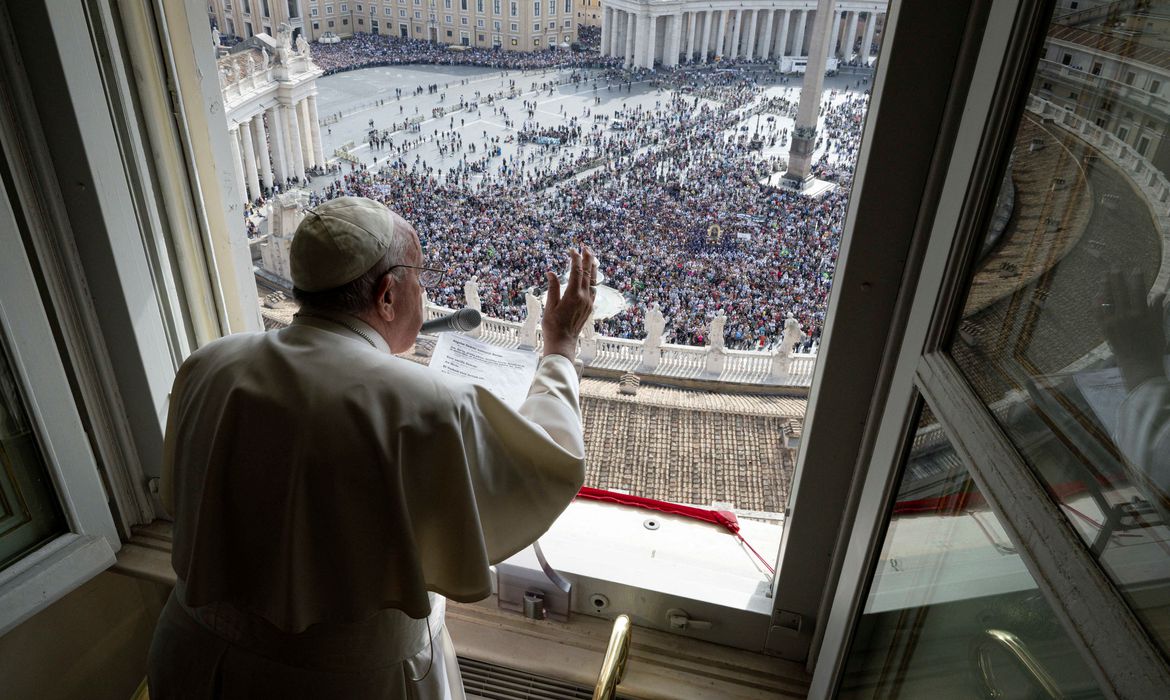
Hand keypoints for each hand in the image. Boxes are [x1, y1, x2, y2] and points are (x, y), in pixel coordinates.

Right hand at [542, 247, 596, 358]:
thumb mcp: (549, 306)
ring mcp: (588, 303)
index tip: (572, 250)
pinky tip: (591, 277)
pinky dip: (593, 280)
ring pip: (593, 281)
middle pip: (588, 273)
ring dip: (592, 268)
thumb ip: (553, 288)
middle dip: (587, 259)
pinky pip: (594, 290)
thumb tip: (551, 273)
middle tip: (586, 248)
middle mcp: (584, 297)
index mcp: (573, 295)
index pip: (576, 271)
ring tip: (591, 258)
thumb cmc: (553, 326)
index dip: (575, 259)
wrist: (563, 342)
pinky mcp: (589, 308)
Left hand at [1096, 270, 1165, 390]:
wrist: (1139, 366)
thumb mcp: (1158, 327)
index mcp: (1142, 314)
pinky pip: (1098, 313)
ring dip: (1106, 286)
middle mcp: (1127, 316)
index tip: (1136, 268)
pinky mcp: (1105, 330)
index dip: (1137, 279)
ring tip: (1104, 276)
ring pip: (1108, 300)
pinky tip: (1096, 295)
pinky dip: (1097, 303)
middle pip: (1121, 292)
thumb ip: (1157, 309)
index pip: (1139, 291)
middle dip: (1118, 278)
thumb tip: (1161, 293)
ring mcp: (1114, 322)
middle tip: (1115, 267)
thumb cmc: (1153, 347)